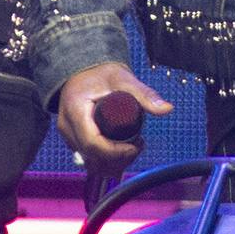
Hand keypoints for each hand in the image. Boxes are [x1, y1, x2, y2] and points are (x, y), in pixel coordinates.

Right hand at [53, 60, 169, 165]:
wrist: (83, 70)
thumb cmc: (100, 73)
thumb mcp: (123, 79)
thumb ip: (145, 94)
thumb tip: (167, 108)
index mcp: (75, 110)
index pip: (92, 143)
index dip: (115, 151)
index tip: (135, 145)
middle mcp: (67, 126)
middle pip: (92, 156)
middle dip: (118, 158)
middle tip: (138, 145)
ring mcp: (69, 135)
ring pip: (90, 162)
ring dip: (113, 163)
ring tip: (133, 147)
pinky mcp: (74, 140)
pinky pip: (89, 159)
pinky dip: (106, 161)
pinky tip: (123, 153)